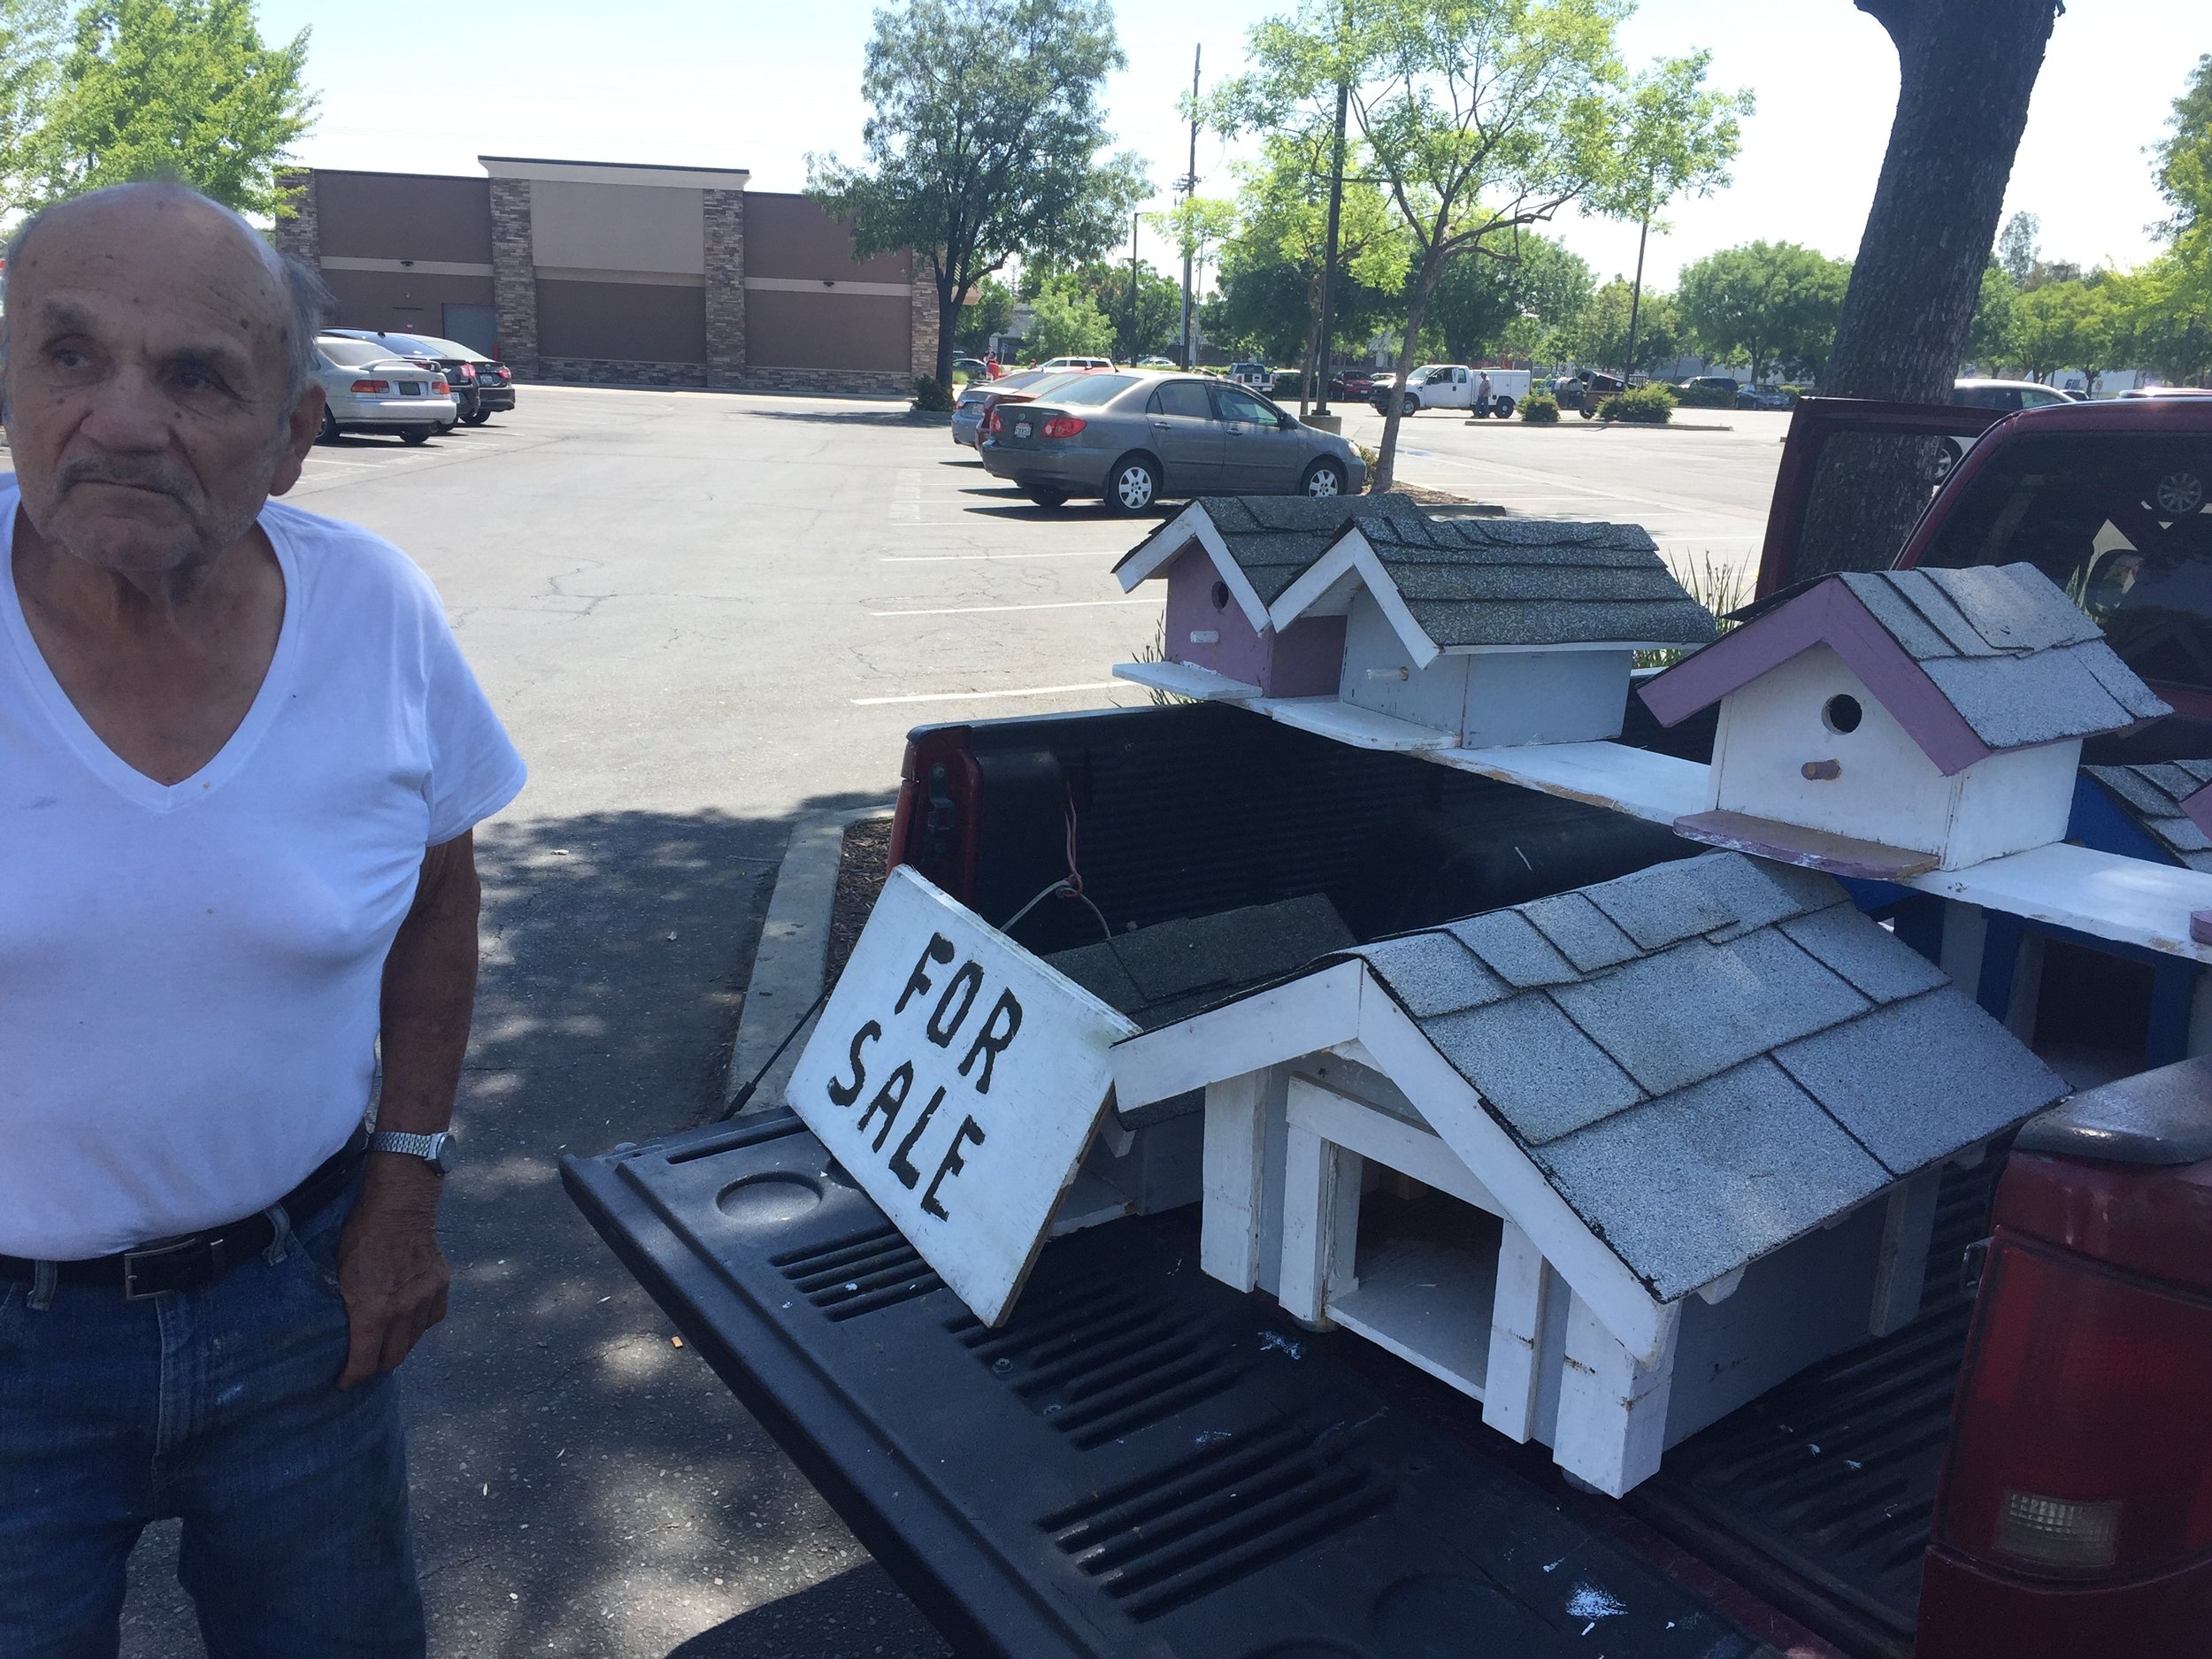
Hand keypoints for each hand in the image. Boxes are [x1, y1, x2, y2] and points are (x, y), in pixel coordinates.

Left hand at [333, 1159, 450, 1388]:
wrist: (399, 1206)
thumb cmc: (359, 1236)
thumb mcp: (338, 1274)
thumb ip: (344, 1307)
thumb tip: (335, 1330)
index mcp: (374, 1313)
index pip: (365, 1364)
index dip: (352, 1378)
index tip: (344, 1382)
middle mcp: (404, 1312)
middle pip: (393, 1358)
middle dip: (375, 1366)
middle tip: (364, 1363)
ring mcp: (426, 1299)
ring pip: (414, 1340)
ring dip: (399, 1344)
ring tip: (385, 1340)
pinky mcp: (441, 1286)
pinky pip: (433, 1319)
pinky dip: (420, 1324)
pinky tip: (410, 1317)